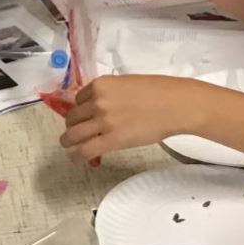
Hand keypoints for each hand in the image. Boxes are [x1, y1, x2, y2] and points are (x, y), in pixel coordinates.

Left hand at [61, 75, 200, 163]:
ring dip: (69, 143)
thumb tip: (101, 107)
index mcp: (101, 84)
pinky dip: (77, 157)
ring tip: (71, 148)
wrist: (174, 104)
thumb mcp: (126, 84)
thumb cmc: (157, 91)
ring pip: (73, 135)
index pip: (78, 99)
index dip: (80, 110)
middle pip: (73, 117)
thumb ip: (110, 93)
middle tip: (77, 134)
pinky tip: (77, 160)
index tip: (83, 118)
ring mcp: (103, 121)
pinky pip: (85, 151)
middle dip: (73, 127)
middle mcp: (97, 101)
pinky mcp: (111, 140)